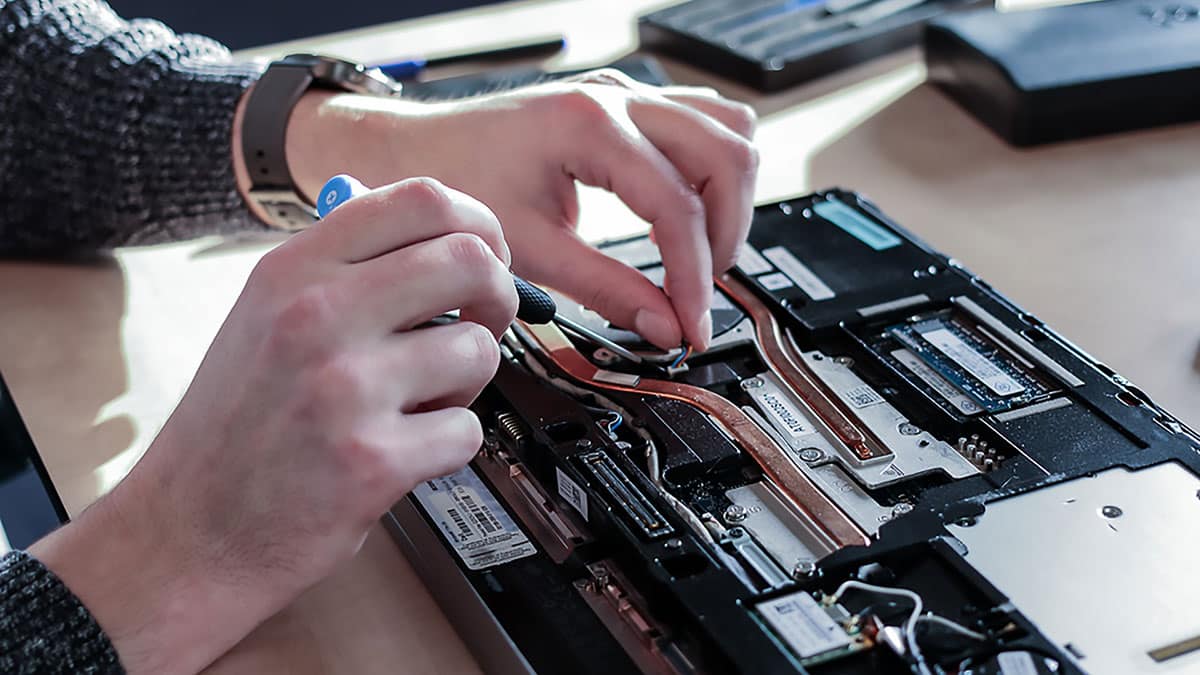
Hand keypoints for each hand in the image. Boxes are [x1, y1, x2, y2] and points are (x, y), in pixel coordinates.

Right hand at [31, 179, 516, 673]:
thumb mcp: (264, 315)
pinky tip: (404, 452)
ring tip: (420, 402)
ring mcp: (345, 388)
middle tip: (482, 324)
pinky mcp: (373, 460)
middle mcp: (317, 316)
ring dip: (467, 382)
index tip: (487, 255)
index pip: (420, 200)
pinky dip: (449, 445)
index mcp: (293, 269)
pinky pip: (467, 431)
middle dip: (498, 296)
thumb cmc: (238, 424)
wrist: (191, 529)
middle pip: (470, 262)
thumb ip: (346, 268)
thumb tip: (446, 233)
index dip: (479, 224)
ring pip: (479, 351)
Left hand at [281, 70, 758, 350]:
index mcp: (590, 127)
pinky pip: (704, 121)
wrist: (416, 150)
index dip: (694, 278)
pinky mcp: (625, 103)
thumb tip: (663, 326)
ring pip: (729, 128)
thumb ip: (605, 289)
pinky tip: (687, 213)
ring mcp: (626, 94)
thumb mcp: (528, 248)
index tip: (690, 324)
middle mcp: (617, 98)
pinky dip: (711, 170)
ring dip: (728, 196)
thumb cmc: (455, 181)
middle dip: (725, 234)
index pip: (677, 208)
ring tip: (699, 253)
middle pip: (728, 156)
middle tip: (699, 290)